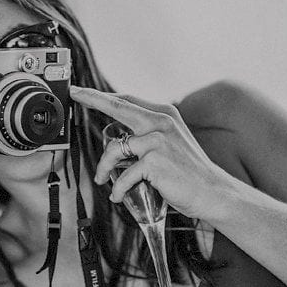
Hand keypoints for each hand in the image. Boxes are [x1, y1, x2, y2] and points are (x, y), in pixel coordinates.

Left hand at [70, 86, 229, 219]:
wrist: (212, 192)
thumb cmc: (189, 172)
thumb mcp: (170, 144)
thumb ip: (149, 136)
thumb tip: (122, 140)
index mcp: (164, 115)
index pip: (127, 101)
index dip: (101, 96)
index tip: (82, 90)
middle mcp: (161, 122)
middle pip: (118, 106)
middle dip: (92, 98)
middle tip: (74, 94)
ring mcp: (158, 141)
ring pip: (115, 150)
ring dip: (103, 168)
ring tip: (102, 179)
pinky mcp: (155, 162)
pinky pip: (124, 176)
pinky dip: (118, 189)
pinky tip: (118, 195)